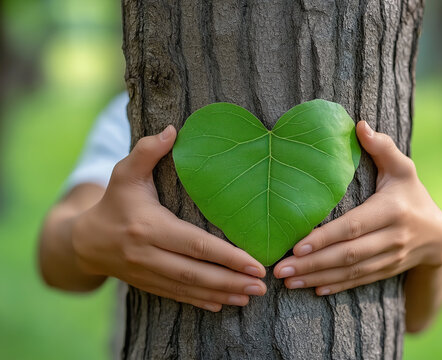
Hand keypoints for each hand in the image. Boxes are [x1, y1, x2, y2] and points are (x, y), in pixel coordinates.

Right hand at [72, 125, 266, 310]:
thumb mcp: (124, 173)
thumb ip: (146, 151)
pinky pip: (178, 296)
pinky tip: (225, 303)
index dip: (226, 256)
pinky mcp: (148, 284)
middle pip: (196, 272)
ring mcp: (148, 273)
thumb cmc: (113, 202)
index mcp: (149, 227)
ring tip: (251, 295)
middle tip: (262, 284)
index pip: (195, 244)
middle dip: (231, 280)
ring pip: (189, 288)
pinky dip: (202, 301)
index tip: (254, 263)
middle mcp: (148, 254)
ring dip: (223, 293)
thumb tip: (172, 129)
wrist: (84, 242)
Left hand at [273, 121, 441, 294]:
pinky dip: (336, 286)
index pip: (353, 226)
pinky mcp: (386, 271)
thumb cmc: (411, 194)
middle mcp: (392, 237)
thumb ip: (382, 148)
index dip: (326, 237)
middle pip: (347, 254)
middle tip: (280, 269)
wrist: (439, 236)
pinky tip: (313, 288)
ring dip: (317, 277)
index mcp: (392, 210)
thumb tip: (359, 125)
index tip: (297, 245)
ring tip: (288, 281)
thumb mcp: (403, 169)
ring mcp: (390, 258)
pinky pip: (359, 281)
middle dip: (312, 263)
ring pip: (350, 272)